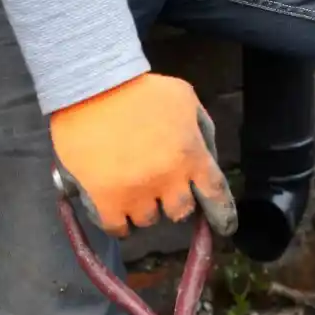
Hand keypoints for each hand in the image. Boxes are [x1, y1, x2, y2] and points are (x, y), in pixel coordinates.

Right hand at [49, 73, 237, 237]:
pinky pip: (117, 227)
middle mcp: (168, 179)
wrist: (89, 86)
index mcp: (191, 155)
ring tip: (131, 190)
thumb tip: (208, 160)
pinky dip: (118, 222)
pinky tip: (114, 210)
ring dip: (144, 208)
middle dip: (173, 202)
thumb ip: (202, 130)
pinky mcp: (105, 200)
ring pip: (148, 219)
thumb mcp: (184, 98)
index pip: (216, 195)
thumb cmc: (139, 89)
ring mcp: (137, 192)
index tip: (224, 228)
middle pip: (181, 211)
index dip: (222, 215)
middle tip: (159, 187)